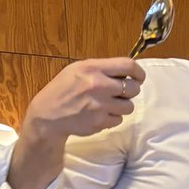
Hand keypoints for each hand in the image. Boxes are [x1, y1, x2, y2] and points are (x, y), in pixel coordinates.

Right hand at [22, 58, 145, 142]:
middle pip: (133, 88)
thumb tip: (127, 72)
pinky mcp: (100, 122)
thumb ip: (101, 69)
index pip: (128, 65)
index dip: (139, 72)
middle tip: (122, 93)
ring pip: (129, 106)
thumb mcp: (77, 70)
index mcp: (92, 68)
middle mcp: (98, 85)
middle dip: (131, 91)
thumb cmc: (63, 90)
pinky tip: (101, 114)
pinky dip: (113, 118)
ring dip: (122, 106)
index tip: (139, 77)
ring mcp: (100, 106)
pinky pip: (119, 120)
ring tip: (109, 104)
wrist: (48, 116)